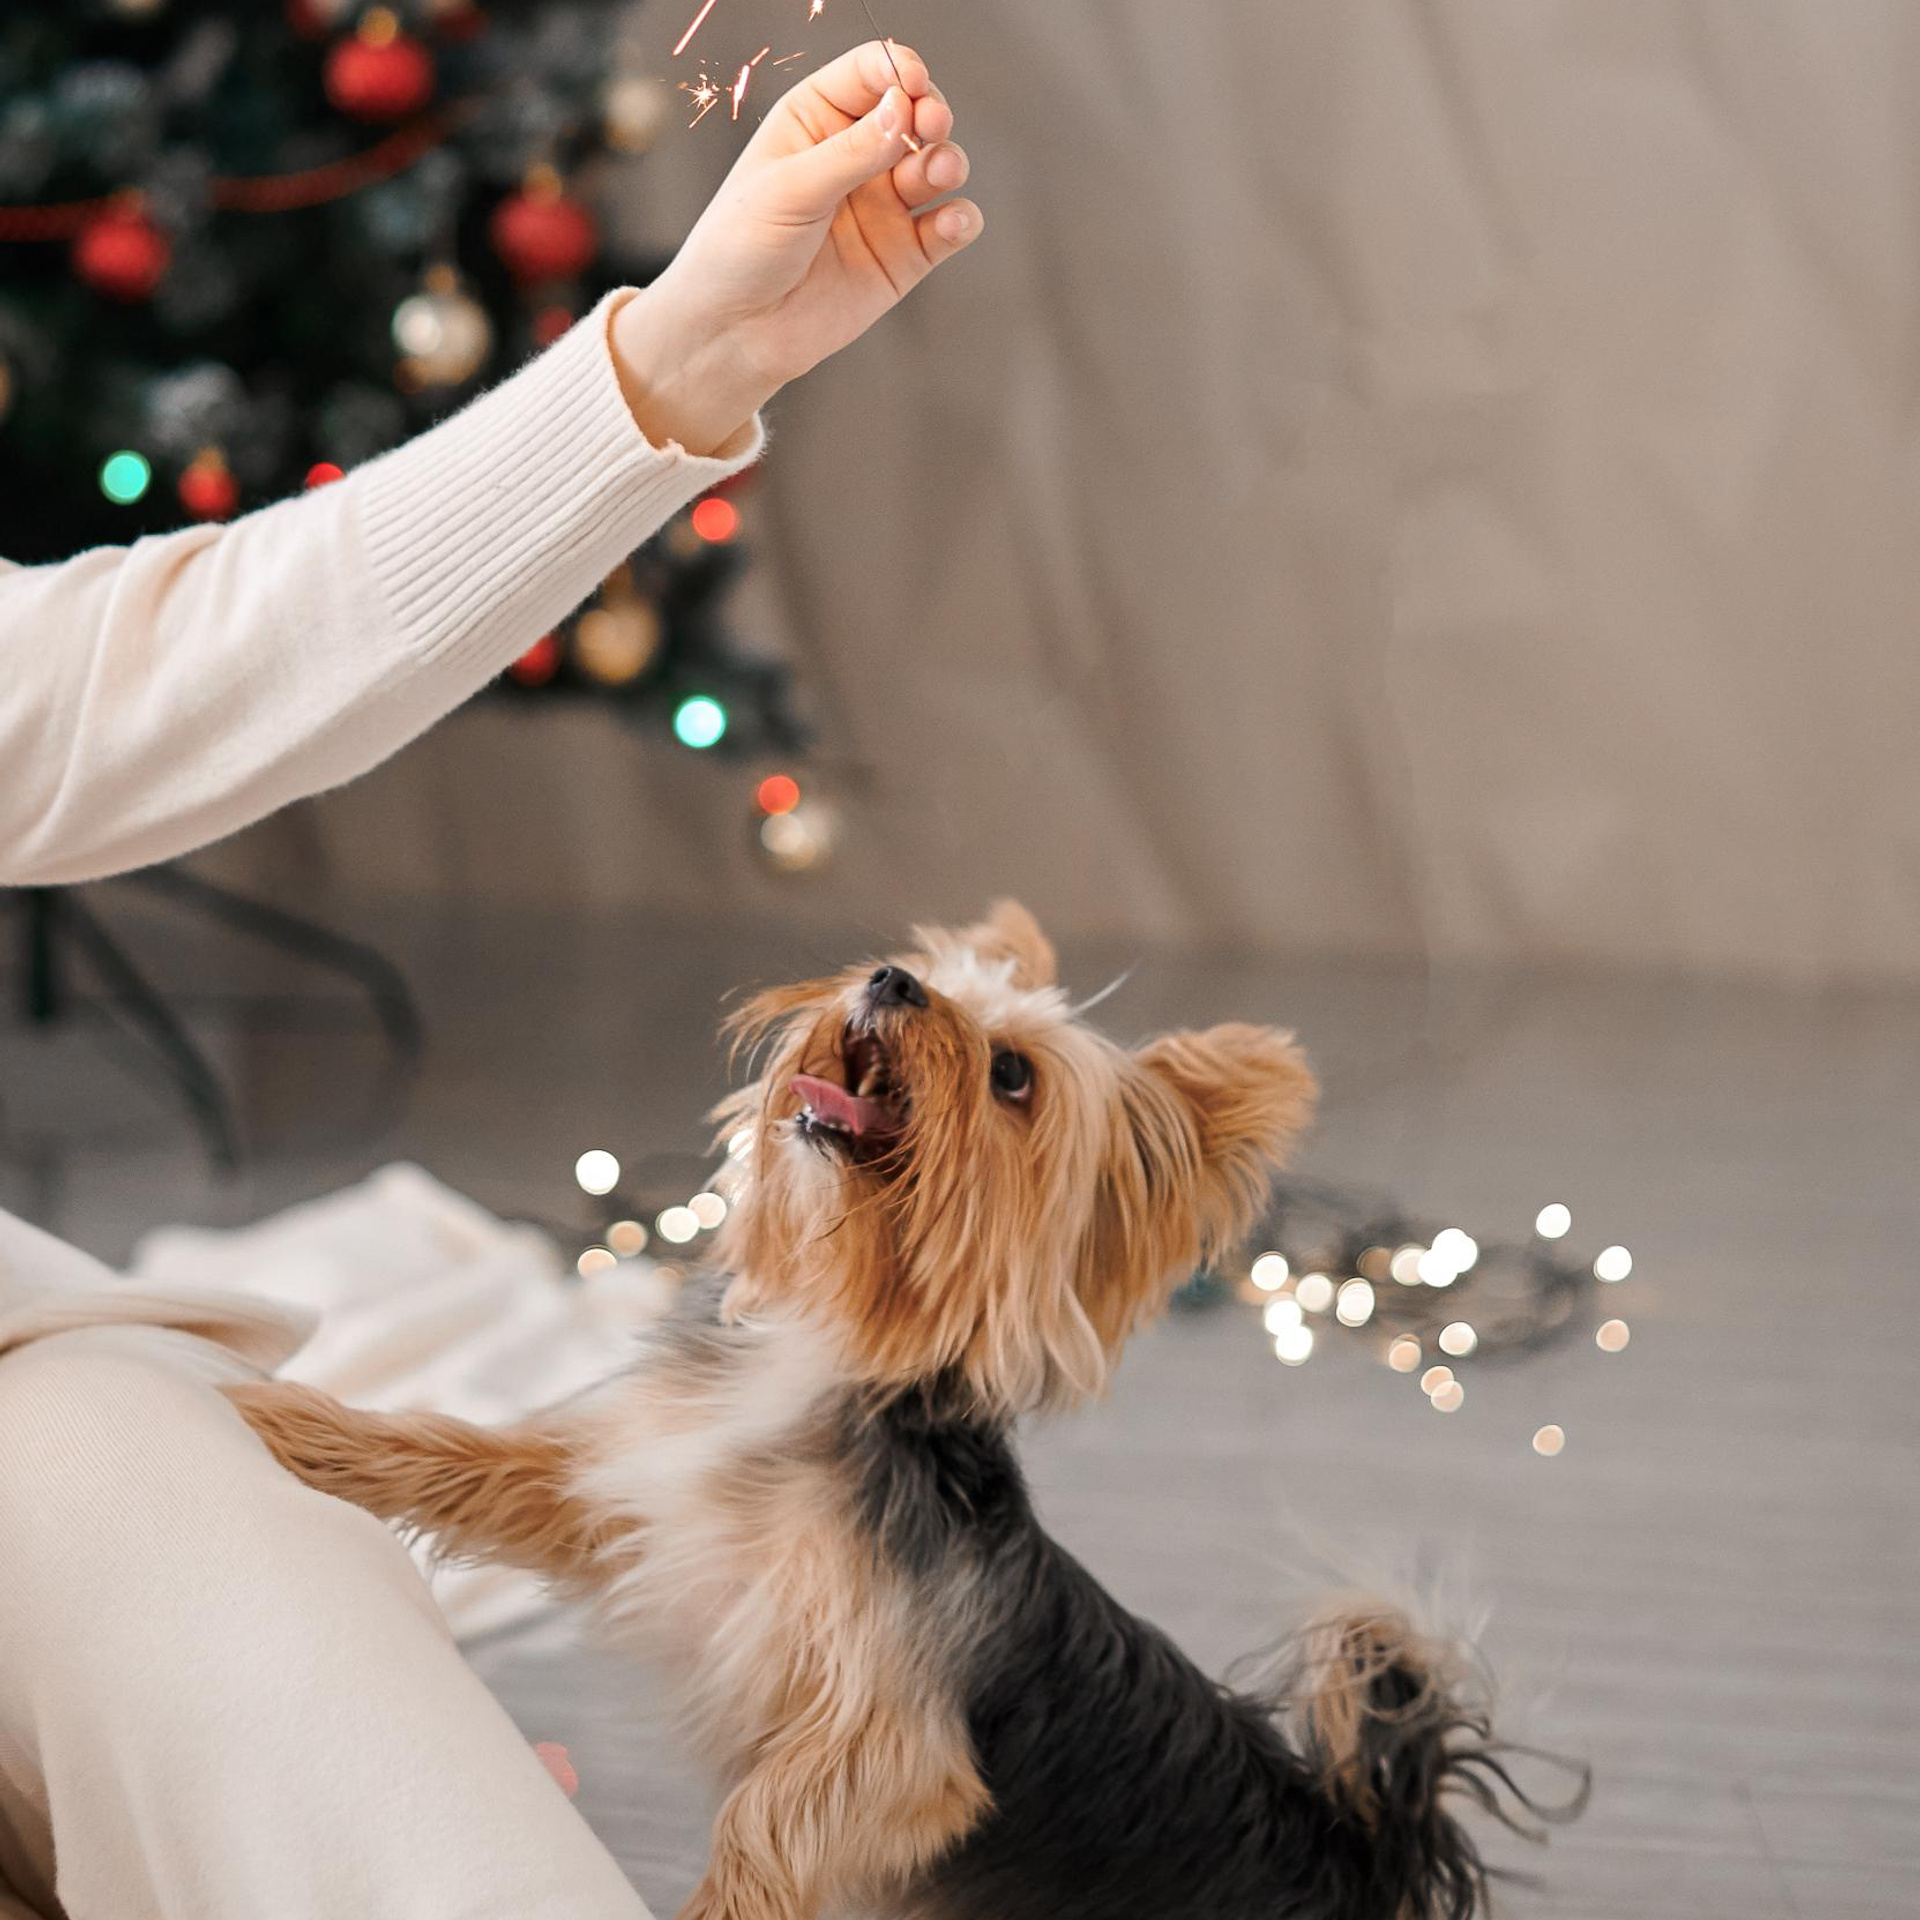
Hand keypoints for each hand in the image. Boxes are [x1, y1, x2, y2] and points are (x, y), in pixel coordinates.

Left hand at [611, 40, 981, 455]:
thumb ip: (850, 151)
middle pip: (915, 114)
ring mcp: (883, 206)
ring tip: (939, 172)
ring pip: (937, 167)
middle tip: (931, 125)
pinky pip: (948, 228)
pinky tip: (951, 222)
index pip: (870, 74)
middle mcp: (855, 157)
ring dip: (947, 162)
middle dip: (931, 113)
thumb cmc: (741, 249)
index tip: (913, 84)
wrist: (736, 333)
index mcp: (816, 120)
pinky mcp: (903, 257)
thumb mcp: (789, 188)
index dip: (898, 70)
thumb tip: (904, 108)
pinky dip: (960, 220)